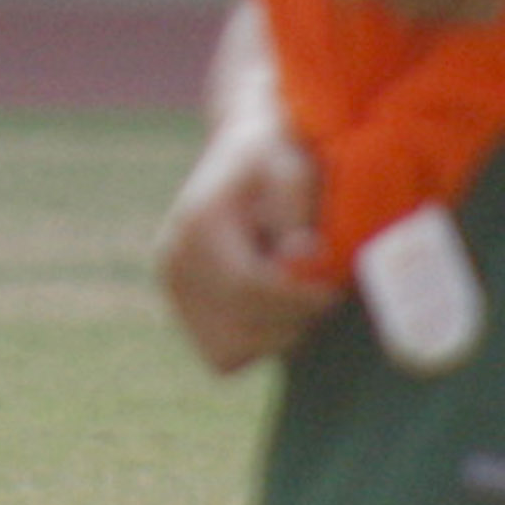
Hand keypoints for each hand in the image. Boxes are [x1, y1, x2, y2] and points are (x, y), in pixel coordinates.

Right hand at [155, 116, 342, 375]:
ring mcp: (172, 288)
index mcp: (198, 225)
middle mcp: (173, 260)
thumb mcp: (293, 168)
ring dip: (274, 335)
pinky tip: (275, 309)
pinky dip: (254, 343)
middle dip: (291, 320)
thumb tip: (301, 257)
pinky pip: (221, 355)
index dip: (298, 299)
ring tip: (299, 301)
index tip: (332, 291)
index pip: (246, 287)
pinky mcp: (181, 307)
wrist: (241, 149)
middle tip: (325, 296)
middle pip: (238, 327)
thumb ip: (296, 212)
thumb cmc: (276, 155)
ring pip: (228, 351)